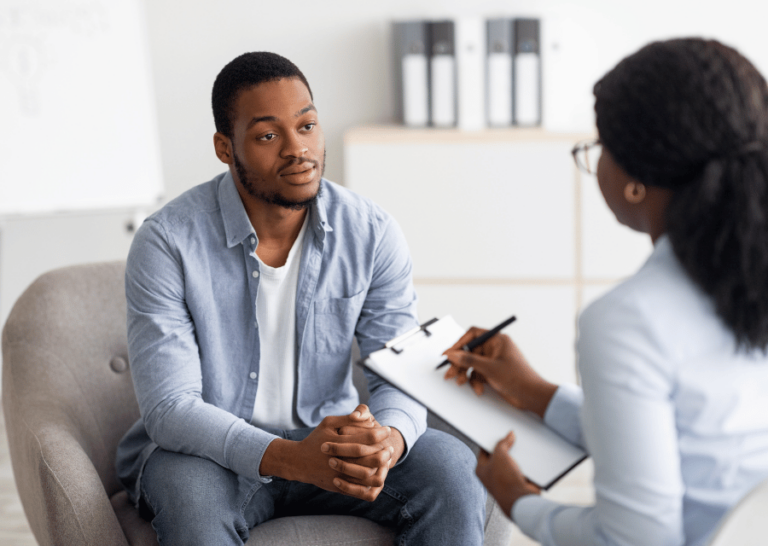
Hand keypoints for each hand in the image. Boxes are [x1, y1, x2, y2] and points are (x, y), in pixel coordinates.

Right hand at [259, 404, 388, 500]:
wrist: (299, 463)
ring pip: (368, 476)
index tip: (387, 429)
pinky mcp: (340, 488)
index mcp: (338, 443)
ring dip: (381, 468)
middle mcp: (339, 461)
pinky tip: (377, 472)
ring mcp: (339, 476)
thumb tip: (364, 416)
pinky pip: (361, 490)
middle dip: (384, 452)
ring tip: (386, 460)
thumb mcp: (328, 423)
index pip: (366, 439)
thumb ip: (346, 419)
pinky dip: (372, 482)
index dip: (380, 433)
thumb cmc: (316, 439)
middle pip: (370, 459)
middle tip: (389, 446)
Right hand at [442, 327, 557, 417]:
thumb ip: (469, 360)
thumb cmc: (519, 378)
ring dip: (466, 374)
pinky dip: (475, 381)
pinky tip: (478, 389)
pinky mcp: (493, 372)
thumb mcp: (490, 368)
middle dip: (460, 363)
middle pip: (469, 351)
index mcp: (497, 340)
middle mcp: (494, 348)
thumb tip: (453, 354)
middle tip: (450, 373)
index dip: (459, 343)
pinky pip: (477, 373)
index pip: (472, 335)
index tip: (448, 353)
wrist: (532, 396)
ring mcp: (493, 360)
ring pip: (472, 364)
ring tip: (461, 382)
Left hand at [475, 432, 540, 518]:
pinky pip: (520, 468)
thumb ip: (503, 443)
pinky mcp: (517, 482)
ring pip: (510, 461)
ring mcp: (505, 479)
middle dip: (505, 447)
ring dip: (515, 455)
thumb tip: (510, 435)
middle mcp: (491, 475)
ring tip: (521, 442)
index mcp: (481, 470)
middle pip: (498, 455)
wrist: (521, 500)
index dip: (489, 440)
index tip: (495, 431)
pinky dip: (524, 462)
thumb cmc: (504, 480)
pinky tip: (528, 454)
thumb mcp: (500, 455)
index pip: (484, 450)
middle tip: (510, 435)